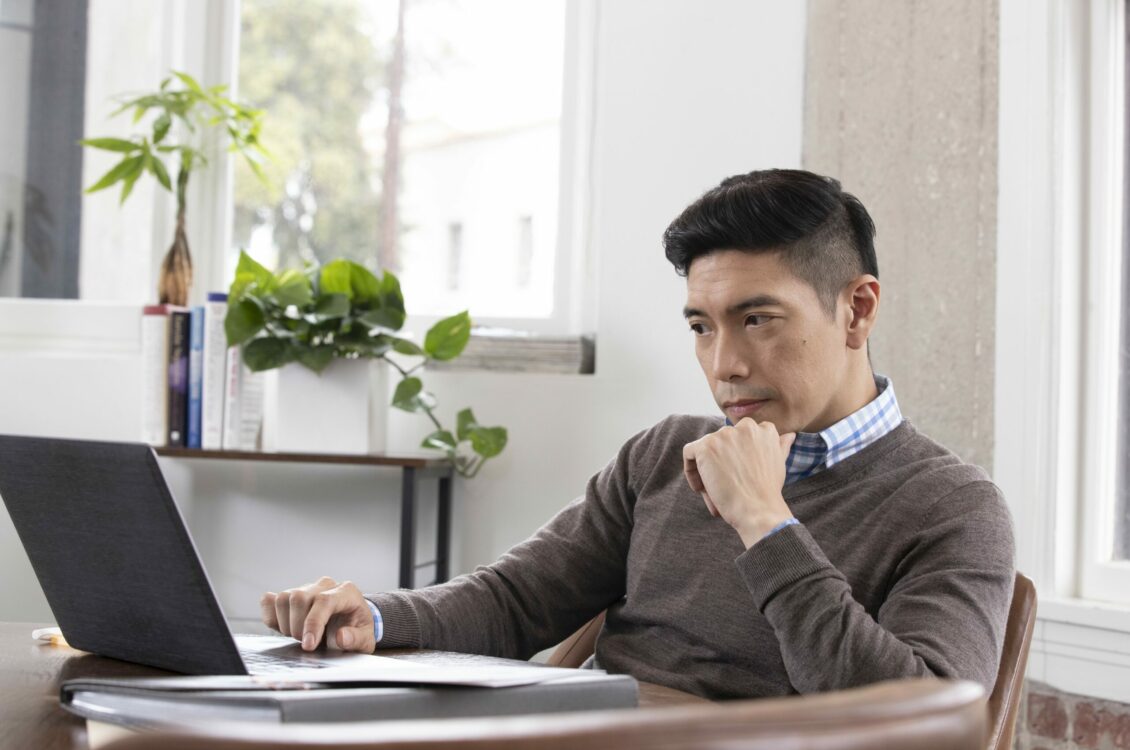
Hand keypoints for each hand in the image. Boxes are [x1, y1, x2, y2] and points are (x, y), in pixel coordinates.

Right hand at [260, 576, 374, 652]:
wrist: (350, 626)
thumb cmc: (357, 632)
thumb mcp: (365, 641)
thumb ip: (356, 639)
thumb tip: (341, 637)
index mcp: (346, 592)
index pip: (324, 601)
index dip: (313, 623)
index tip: (308, 645)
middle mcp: (325, 585)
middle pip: (299, 597)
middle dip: (297, 627)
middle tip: (306, 643)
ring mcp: (306, 588)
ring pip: (283, 598)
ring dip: (285, 623)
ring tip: (298, 635)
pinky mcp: (290, 595)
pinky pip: (269, 600)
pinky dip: (271, 617)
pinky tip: (285, 628)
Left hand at [683, 420, 795, 547]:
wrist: (758, 510)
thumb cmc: (767, 492)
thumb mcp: (778, 463)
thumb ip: (780, 445)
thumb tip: (790, 434)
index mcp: (762, 429)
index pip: (739, 438)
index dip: (736, 458)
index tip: (738, 475)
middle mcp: (744, 427)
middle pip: (721, 444)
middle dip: (721, 465)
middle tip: (726, 488)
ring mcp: (724, 435)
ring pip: (705, 451)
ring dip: (707, 471)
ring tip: (716, 493)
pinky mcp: (706, 446)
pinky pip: (689, 453)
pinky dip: (692, 472)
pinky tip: (703, 489)